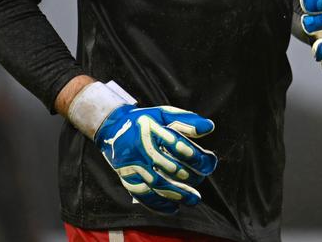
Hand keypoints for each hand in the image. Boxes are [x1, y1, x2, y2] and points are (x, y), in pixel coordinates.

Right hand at [95, 103, 217, 213]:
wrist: (111, 127)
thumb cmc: (143, 120)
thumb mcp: (164, 113)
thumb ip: (187, 120)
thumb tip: (209, 127)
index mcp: (153, 131)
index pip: (179, 147)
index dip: (198, 157)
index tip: (210, 162)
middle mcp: (143, 149)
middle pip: (171, 168)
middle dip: (191, 176)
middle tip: (201, 179)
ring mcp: (133, 166)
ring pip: (158, 184)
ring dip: (178, 194)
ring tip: (194, 199)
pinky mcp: (127, 177)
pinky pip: (142, 194)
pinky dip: (158, 204)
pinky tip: (172, 208)